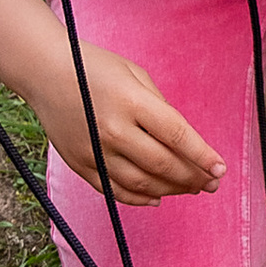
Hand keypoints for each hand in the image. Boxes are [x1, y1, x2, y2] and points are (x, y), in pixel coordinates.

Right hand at [41, 41, 223, 203]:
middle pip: (163, 164)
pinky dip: (139, 199)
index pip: (177, 135)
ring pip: (142, 184)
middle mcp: (113, 129)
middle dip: (193, 178)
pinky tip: (157, 197)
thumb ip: (160, 107)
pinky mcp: (80, 165)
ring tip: (190, 189)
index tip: (220, 169)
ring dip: (171, 190)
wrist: (45, 73)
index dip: (202, 156)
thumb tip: (183, 140)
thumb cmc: (96, 67)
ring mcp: (95, 150)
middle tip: (211, 184)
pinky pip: (115, 190)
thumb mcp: (135, 74)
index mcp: (132, 101)